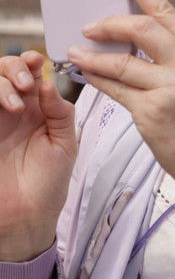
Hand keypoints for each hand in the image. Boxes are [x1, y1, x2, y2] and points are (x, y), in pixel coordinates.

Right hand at [0, 51, 75, 260]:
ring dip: (2, 82)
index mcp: (37, 109)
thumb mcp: (65, 144)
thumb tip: (49, 82)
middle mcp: (13, 110)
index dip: (31, 61)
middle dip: (14, 67)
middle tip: (26, 83)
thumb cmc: (47, 184)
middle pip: (4, 71)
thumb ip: (60, 111)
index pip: (30, 73)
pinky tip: (6, 107)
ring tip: (17, 103)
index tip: (38, 61)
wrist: (26, 217)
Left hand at [68, 0, 174, 203]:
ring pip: (121, 61)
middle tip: (90, 26)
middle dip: (110, 23)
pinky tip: (88, 75)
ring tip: (76, 53)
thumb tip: (134, 39)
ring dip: (93, 55)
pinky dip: (98, 80)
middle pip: (141, 28)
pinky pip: (116, 90)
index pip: (166, 11)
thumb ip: (174, 57)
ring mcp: (171, 89)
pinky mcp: (153, 113)